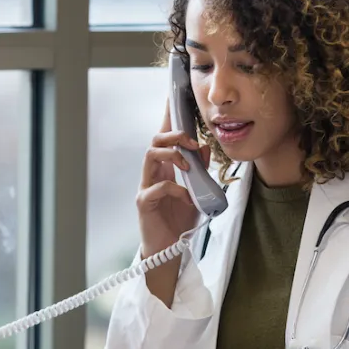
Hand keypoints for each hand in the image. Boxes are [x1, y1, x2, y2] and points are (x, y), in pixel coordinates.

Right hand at [137, 99, 210, 259]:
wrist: (169, 252)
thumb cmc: (179, 221)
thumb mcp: (197, 192)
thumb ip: (201, 170)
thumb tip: (204, 146)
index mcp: (165, 168)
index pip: (165, 136)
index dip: (168, 116)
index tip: (173, 96)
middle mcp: (153, 173)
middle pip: (155, 140)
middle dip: (174, 135)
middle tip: (191, 141)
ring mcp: (146, 187)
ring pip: (150, 156)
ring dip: (171, 154)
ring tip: (188, 164)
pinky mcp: (144, 203)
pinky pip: (156, 187)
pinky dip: (176, 188)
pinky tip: (188, 198)